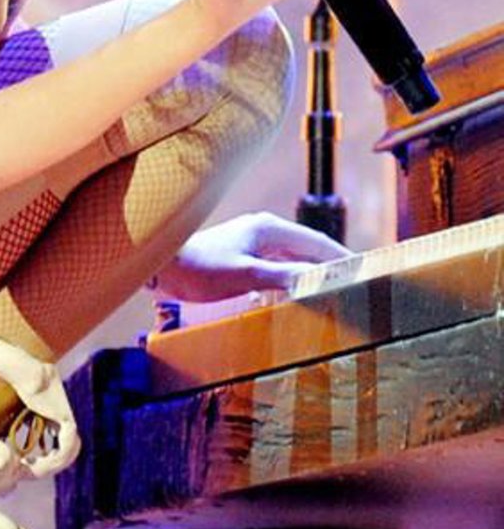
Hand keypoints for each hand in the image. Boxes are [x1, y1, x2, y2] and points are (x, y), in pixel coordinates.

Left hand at [149, 213, 351, 301]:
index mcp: (270, 229)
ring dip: (313, 277)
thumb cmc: (200, 267)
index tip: (367, 275)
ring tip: (335, 297)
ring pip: (295, 261)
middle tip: (358, 290)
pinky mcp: (244, 259)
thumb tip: (317, 282)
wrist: (162, 267)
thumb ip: (282, 277)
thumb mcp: (245, 274)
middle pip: (310, 251)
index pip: (319, 243)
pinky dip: (294, 282)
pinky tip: (300, 299)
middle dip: (333, 269)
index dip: (344, 259)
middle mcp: (266, 232)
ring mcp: (255, 245)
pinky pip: (279, 270)